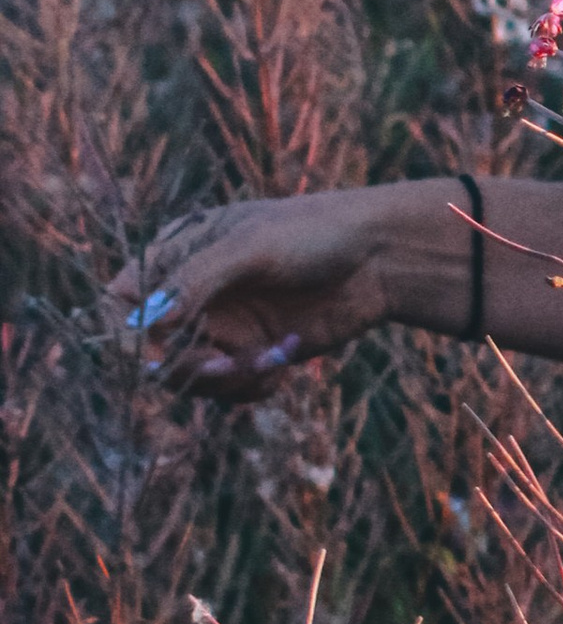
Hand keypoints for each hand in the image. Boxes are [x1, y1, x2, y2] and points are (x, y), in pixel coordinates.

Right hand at [107, 188, 412, 400]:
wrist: (381, 257)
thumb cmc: (314, 233)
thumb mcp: (251, 248)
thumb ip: (196, 280)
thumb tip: (144, 323)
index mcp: (176, 255)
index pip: (120, 303)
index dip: (126, 334)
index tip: (155, 352)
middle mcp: (190, 295)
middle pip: (151, 353)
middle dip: (186, 367)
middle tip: (226, 365)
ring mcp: (221, 327)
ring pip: (190, 379)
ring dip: (227, 380)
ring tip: (272, 360)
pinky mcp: (252, 354)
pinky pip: (229, 390)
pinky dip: (253, 387)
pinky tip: (286, 364)